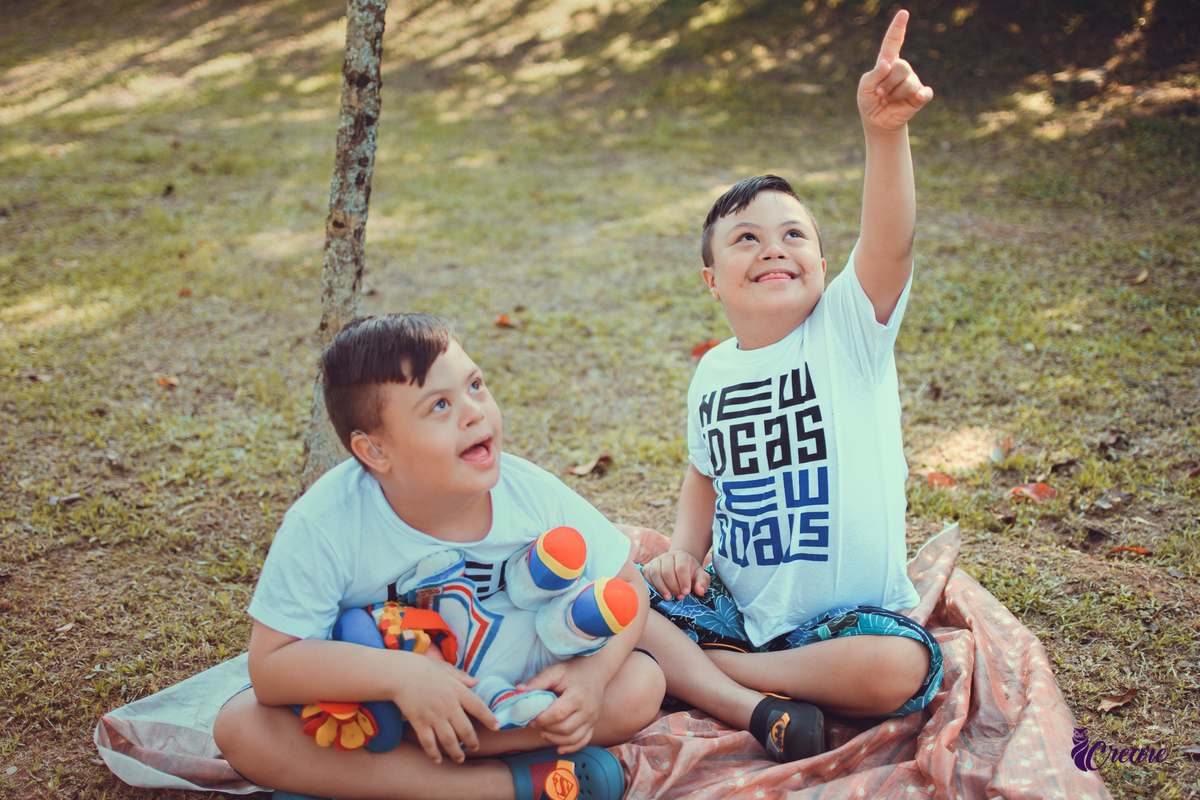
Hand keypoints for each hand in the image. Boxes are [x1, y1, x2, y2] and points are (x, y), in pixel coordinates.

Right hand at [393, 654, 498, 763]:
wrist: (398, 673)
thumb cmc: (422, 668)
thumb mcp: (445, 668)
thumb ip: (462, 676)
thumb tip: (476, 681)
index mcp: (457, 690)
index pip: (479, 707)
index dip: (489, 718)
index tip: (497, 727)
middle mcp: (448, 706)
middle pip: (466, 729)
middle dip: (472, 742)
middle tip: (475, 747)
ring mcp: (434, 716)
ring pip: (449, 740)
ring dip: (456, 752)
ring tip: (460, 759)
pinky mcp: (419, 722)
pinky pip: (428, 742)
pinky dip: (434, 753)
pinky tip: (438, 760)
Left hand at [520, 658, 606, 753]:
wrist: (595, 671)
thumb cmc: (573, 671)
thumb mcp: (555, 671)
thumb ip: (538, 681)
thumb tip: (519, 690)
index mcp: (578, 696)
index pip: (558, 714)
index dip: (541, 719)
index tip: (530, 718)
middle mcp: (588, 710)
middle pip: (565, 728)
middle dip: (546, 728)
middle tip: (534, 723)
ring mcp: (592, 719)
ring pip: (573, 738)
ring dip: (555, 739)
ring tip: (542, 732)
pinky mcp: (593, 724)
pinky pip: (583, 741)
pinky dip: (571, 748)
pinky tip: (559, 748)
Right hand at [641, 550, 709, 601]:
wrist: (679, 566)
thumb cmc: (690, 573)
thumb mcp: (701, 576)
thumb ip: (703, 582)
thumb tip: (699, 591)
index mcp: (682, 555)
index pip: (681, 567)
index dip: (683, 581)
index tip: (686, 593)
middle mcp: (667, 556)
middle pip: (667, 571)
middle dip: (673, 586)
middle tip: (679, 597)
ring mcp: (656, 560)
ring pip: (655, 573)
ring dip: (662, 587)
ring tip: (669, 598)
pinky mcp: (648, 566)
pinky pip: (646, 575)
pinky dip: (651, 585)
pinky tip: (658, 593)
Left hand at [857, 10, 933, 131]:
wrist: (877, 120)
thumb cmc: (870, 100)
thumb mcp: (864, 88)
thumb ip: (873, 75)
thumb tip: (887, 64)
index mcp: (887, 62)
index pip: (893, 42)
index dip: (898, 28)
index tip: (903, 13)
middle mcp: (902, 69)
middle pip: (901, 67)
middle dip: (887, 83)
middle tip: (880, 93)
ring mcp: (912, 81)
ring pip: (908, 83)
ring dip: (893, 95)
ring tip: (887, 100)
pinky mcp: (920, 96)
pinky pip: (925, 93)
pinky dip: (921, 96)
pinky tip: (917, 97)